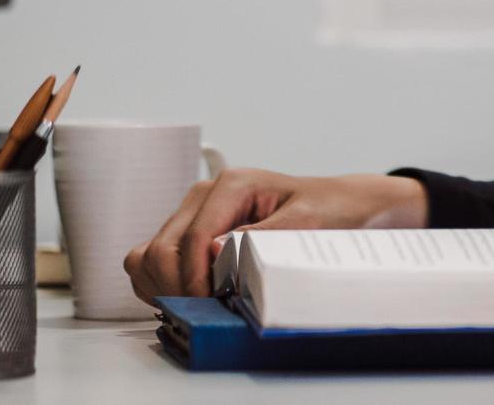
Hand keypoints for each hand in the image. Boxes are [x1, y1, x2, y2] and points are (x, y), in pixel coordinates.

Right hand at [123, 167, 428, 302]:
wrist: (344, 206)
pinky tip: (191, 295)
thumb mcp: (307, 222)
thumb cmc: (330, 209)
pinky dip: (159, 282)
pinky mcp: (192, 231)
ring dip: (164, 285)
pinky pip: (152, 258)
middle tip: (209, 309)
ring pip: (149, 254)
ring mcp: (196, 212)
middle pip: (162, 248)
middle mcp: (207, 195)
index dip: (196, 280)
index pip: (191, 239)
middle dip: (178, 286)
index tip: (214, 304)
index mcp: (232, 184)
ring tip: (199, 302)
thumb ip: (261, 236)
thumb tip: (214, 250)